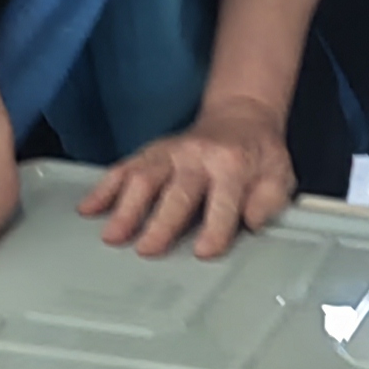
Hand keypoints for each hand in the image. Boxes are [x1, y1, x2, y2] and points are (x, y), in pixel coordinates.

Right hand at [81, 97, 297, 259]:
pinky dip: (104, 187)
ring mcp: (170, 153)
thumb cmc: (258, 155)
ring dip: (126, 207)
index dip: (215, 227)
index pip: (223, 200)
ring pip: (145, 177)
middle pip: (178, 191)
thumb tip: (252, 221)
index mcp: (233, 165)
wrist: (241, 117)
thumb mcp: (280, 175)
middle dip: (162, 221)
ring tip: (112, 235)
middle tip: (147, 249)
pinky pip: (124, 168)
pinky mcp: (151, 152)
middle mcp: (198, 156)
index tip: (203, 252)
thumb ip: (269, 199)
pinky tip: (88, 208)